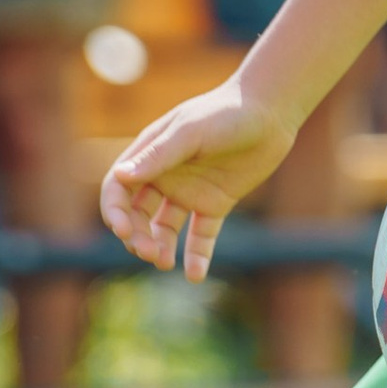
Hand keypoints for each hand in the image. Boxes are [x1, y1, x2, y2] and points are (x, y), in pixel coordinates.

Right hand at [101, 78, 297, 279]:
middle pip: (137, 214)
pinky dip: (197, 256)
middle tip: (150, 253)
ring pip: (164, 228)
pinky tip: (195, 275)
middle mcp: (165, 176)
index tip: (124, 232)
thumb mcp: (190, 132)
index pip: (118, 189)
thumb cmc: (227, 113)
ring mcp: (189, 191)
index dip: (115, 212)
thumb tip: (120, 175)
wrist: (271, 113)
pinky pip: (201, 235)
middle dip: (137, 236)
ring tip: (164, 263)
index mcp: (149, 155)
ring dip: (159, 246)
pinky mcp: (216, 204)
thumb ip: (158, 155)